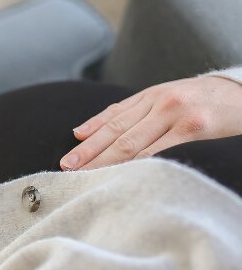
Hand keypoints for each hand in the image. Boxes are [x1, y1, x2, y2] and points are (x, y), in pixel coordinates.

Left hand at [60, 76, 241, 170]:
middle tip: (68, 167)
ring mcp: (175, 113)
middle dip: (90, 151)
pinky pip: (159, 149)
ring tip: (87, 174)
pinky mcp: (193, 126)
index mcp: (149, 95)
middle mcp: (158, 101)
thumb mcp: (165, 98)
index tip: (68, 155)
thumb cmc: (202, 101)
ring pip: (132, 142)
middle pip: (116, 131)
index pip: (111, 118)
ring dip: (106, 160)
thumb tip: (83, 132)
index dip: (88, 137)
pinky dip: (137, 162)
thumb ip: (129, 113)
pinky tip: (121, 172)